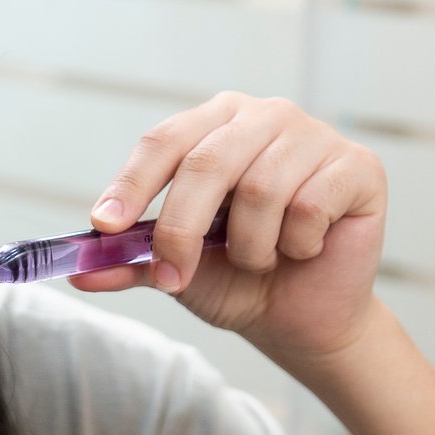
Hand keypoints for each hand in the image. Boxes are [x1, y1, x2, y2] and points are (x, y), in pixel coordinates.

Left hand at [75, 93, 386, 363]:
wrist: (302, 318)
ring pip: (261, 190)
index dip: (132, 184)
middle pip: (207, 163)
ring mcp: (315, 136)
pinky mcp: (358, 165)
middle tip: (174, 277)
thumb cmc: (239, 279)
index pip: (165, 141)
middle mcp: (265, 116)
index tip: (105, 226)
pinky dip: (297, 245)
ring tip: (261, 260)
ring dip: (251, 247)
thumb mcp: (173, 270)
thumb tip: (76, 271)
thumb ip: (129, 262)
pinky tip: (305, 249)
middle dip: (183, 230)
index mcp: (216, 124)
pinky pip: (310, 206)